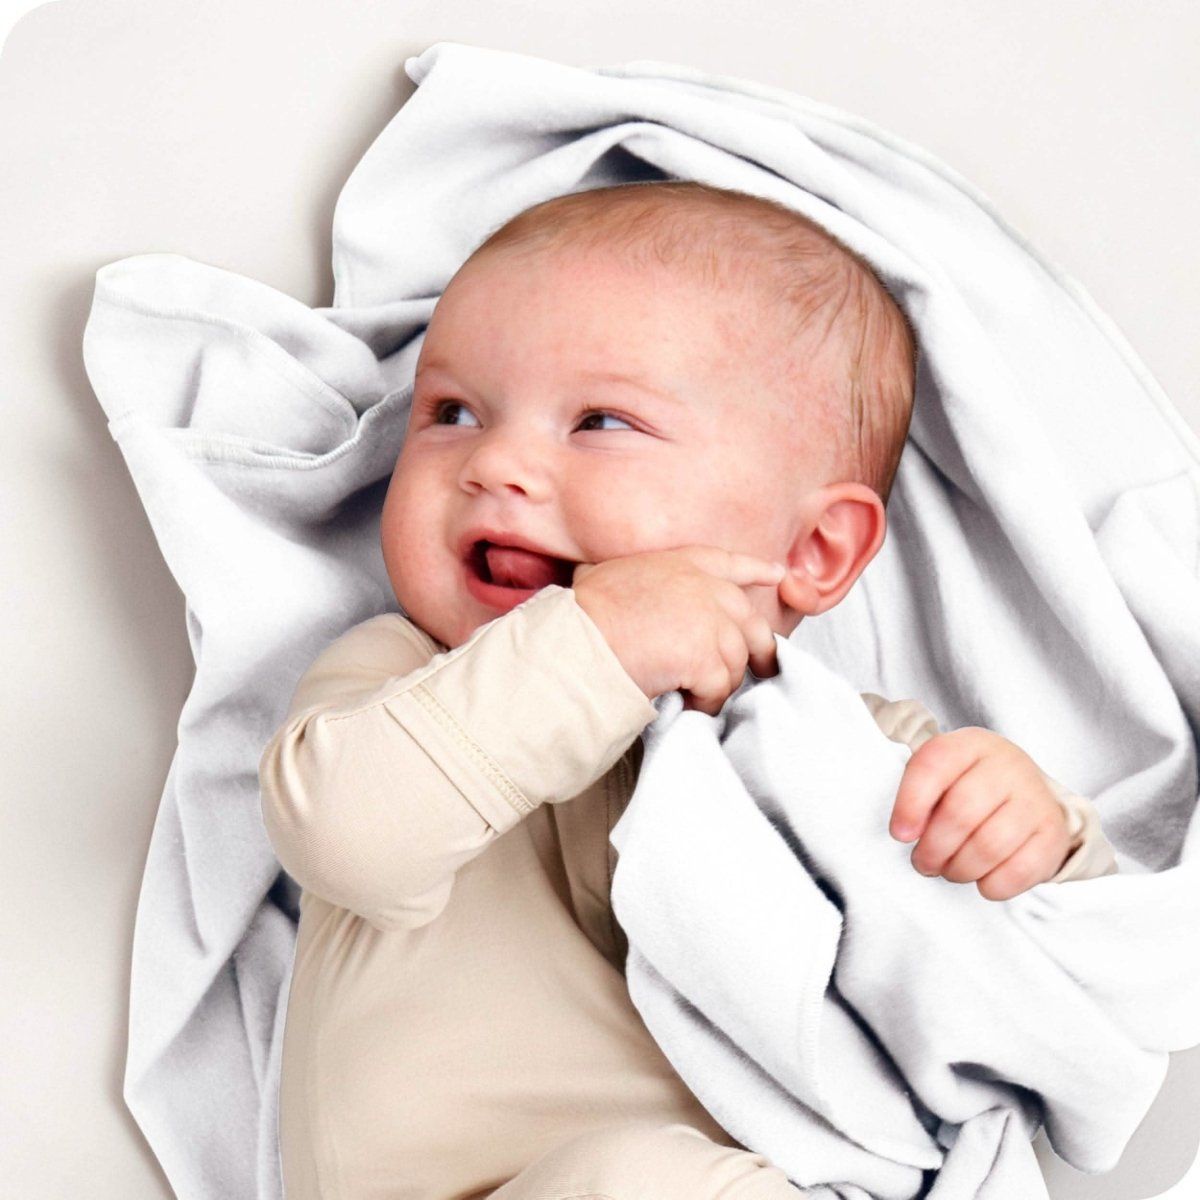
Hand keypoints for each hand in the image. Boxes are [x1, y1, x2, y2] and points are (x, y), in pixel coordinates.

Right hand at [572, 546, 783, 714]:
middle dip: (759, 649)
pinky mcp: (706, 659)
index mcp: (683, 564)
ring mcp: (710, 623)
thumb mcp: (609, 574)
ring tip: (693, 693)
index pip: (730, 563)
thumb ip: (635, 577)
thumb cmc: (584, 613)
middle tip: (761, 669)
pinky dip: (705, 702)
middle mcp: (706, 589)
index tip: (777, 576)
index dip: (755, 570)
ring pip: (737, 662)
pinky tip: (686, 703)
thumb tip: (602, 578)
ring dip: (718, 683)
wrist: (581, 642)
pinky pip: (719, 689)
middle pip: (751, 622)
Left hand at [889, 727, 1071, 899]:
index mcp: (970, 744)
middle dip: (933, 849)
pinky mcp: (1053, 834)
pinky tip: (982, 877)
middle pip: (959, 814)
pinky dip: (991, 885)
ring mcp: (1035, 798)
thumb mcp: (941, 776)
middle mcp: (1007, 765)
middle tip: (924, 862)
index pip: (932, 766)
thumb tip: (905, 831)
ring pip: (988, 847)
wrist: (1024, 792)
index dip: (910, 805)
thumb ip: (918, 795)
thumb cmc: (970, 785)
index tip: (900, 834)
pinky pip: (1017, 872)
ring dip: (959, 870)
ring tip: (950, 869)